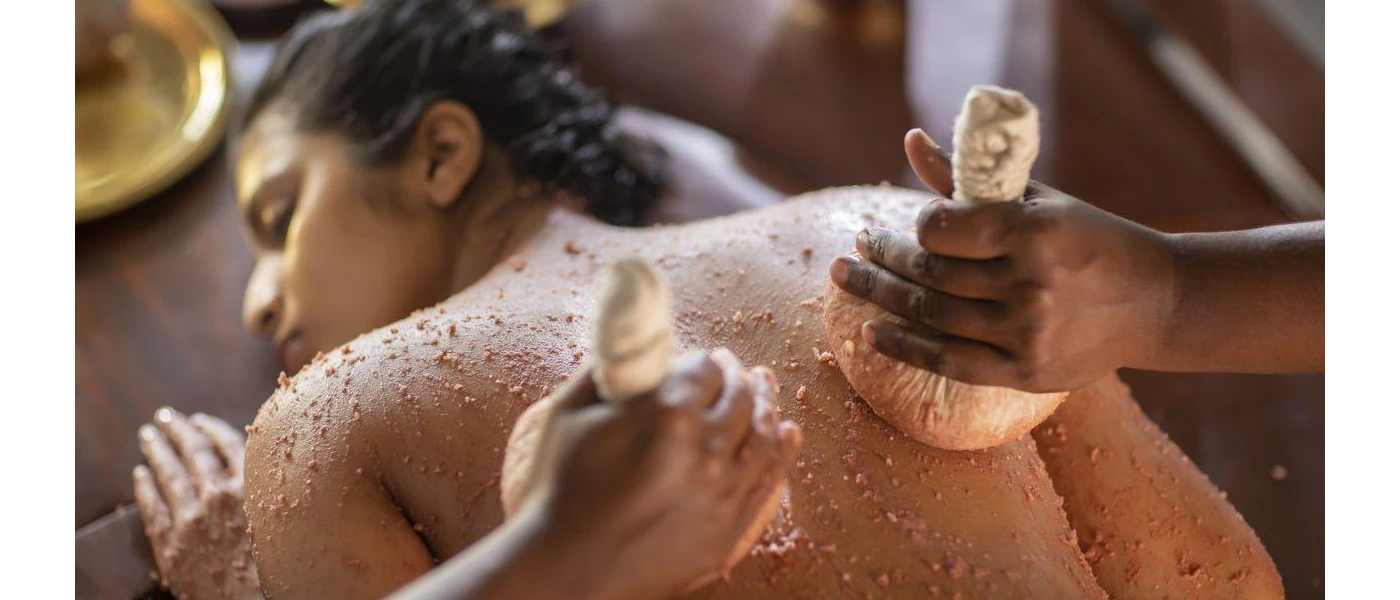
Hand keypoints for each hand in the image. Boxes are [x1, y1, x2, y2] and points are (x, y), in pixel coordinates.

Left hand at [133, 408, 260, 599]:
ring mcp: (192, 519)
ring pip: (169, 473)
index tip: (199, 419)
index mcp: (252, 488)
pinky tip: (139, 475)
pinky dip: (144, 488)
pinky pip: (153, 508)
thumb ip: (268, 490)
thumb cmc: (278, 567)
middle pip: (194, 452)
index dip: (211, 428)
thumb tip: (258, 465)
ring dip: (156, 450)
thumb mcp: (286, 519)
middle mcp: (220, 497)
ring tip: (148, 435)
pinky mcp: (172, 544)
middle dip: (178, 430)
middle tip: (165, 416)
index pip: (228, 444)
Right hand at [522, 350, 802, 599]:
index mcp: (667, 415)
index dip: (705, 360)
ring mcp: (723, 493)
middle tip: (733, 370)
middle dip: (738, 377)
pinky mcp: (730, 529)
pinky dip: (782, 450)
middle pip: (741, 396)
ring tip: (764, 389)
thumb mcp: (567, 414)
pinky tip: (786, 432)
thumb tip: (633, 348)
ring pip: (764, 435)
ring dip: (766, 405)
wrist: (568, 569)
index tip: (703, 360)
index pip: (706, 369)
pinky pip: (769, 480)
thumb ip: (606, 371)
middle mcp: (705, 450)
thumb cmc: (560, 489)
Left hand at [828, 130, 1176, 391]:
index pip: (942, 229)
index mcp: (1035, 232)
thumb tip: (910, 141)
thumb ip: (969, 177)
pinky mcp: (1024, 371)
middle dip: (881, 260)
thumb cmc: (1089, 239)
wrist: (1156, 302)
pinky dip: (904, 346)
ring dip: (880, 297)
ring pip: (931, 316)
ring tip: (849, 279)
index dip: (913, 228)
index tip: (901, 225)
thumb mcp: (1036, 200)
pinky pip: (948, 361)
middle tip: (852, 250)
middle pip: (929, 274)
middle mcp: (1029, 285)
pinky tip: (872, 332)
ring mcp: (1026, 333)